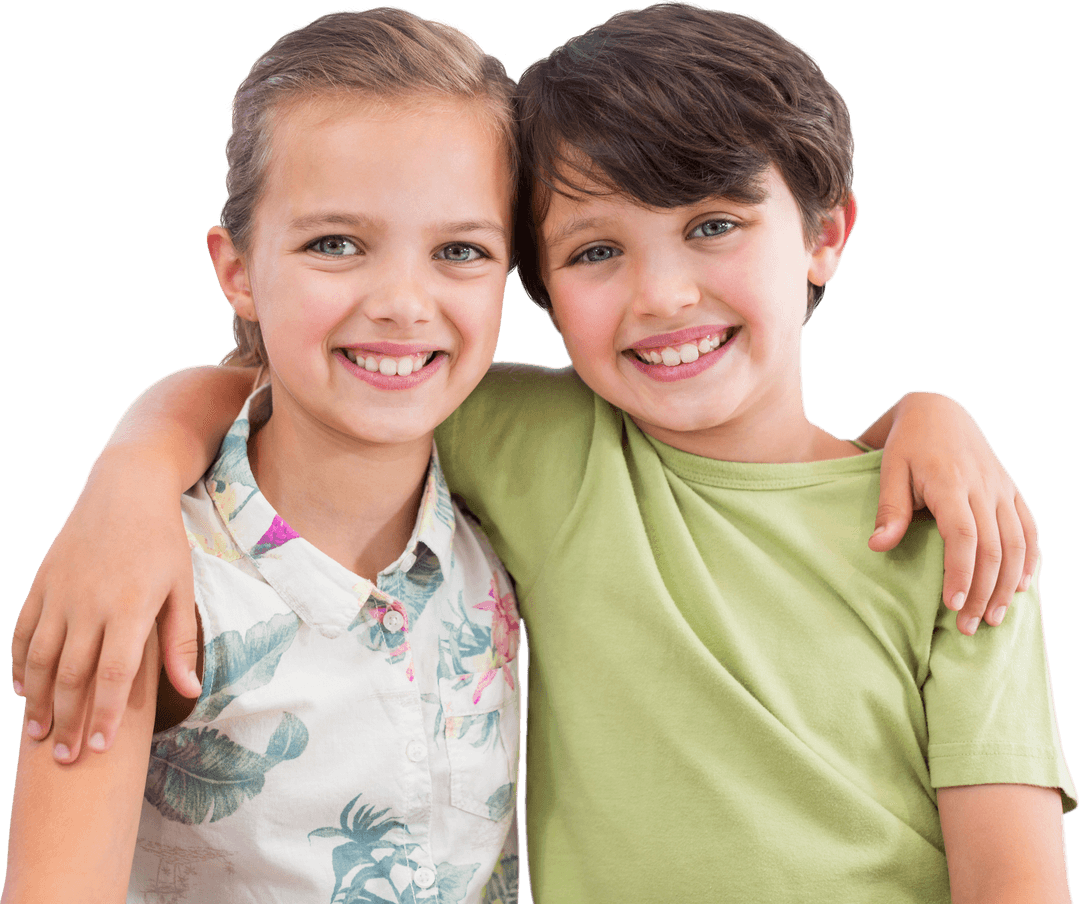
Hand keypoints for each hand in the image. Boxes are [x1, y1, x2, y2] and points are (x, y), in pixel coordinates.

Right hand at [12, 444, 200, 761]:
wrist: (125, 488)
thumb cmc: (162, 541)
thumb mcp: (181, 587)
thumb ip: (181, 643)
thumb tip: (189, 692)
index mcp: (129, 608)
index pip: (114, 676)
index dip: (105, 716)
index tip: (101, 750)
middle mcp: (88, 605)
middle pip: (71, 676)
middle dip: (67, 722)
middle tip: (65, 760)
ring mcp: (59, 594)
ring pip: (39, 660)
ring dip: (36, 702)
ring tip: (37, 736)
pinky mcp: (40, 584)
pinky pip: (22, 632)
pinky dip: (19, 664)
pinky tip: (22, 689)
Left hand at [868, 392, 1038, 634]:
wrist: (940, 412)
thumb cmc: (908, 445)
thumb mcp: (890, 471)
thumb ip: (890, 510)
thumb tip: (878, 547)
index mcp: (951, 483)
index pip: (963, 536)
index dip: (961, 572)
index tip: (952, 604)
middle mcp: (984, 488)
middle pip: (993, 548)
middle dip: (984, 591)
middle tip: (968, 627)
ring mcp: (1003, 489)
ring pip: (1016, 544)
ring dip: (1008, 584)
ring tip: (994, 617)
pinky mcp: (1012, 491)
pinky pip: (1029, 528)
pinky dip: (1030, 559)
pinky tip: (1023, 586)